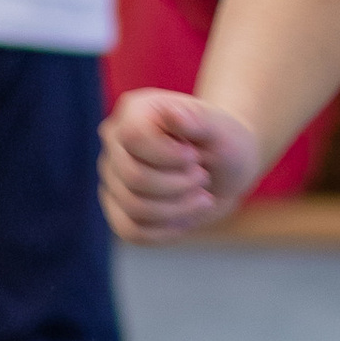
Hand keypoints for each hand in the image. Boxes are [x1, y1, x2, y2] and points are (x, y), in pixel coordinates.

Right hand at [100, 87, 261, 242]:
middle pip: (133, 177)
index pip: (133, 138)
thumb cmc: (224, 141)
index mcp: (135, 109)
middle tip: (203, 176)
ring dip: (178, 208)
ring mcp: (112, 174)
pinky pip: (130, 231)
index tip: (195, 156)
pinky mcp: (117, 206)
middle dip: (179, 184)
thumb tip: (174, 114)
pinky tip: (187, 217)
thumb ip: (200, 119)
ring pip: (133, 207)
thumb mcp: (221, 128)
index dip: (169, 156)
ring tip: (201, 196)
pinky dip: (165, 230)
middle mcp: (115, 140)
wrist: (226, 169)